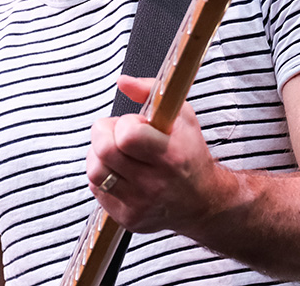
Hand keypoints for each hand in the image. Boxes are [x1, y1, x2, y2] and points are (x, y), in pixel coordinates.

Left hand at [86, 75, 233, 234]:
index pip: (127, 136)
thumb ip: (151, 90)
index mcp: (171, 155)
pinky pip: (96, 190)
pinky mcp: (128, 218)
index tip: (134, 124)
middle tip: (114, 132)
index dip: (124, 123)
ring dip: (98, 155)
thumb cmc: (190, 155)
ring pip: (95, 172)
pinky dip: (102, 176)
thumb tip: (123, 81)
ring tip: (115, 151)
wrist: (204, 201)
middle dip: (102, 133)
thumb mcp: (181, 116)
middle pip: (105, 152)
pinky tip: (118, 171)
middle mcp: (155, 183)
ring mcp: (140, 204)